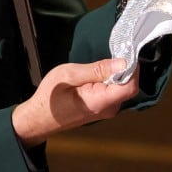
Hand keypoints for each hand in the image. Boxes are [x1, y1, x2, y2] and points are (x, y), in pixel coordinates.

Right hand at [11, 58, 138, 147]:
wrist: (39, 118)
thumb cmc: (49, 97)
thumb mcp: (69, 74)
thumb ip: (97, 69)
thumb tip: (122, 63)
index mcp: (100, 102)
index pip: (130, 86)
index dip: (132, 69)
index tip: (124, 53)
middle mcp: (109, 109)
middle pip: (128, 86)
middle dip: (123, 69)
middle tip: (108, 55)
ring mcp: (107, 110)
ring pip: (122, 88)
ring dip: (114, 74)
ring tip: (97, 66)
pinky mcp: (103, 109)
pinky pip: (114, 92)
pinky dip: (109, 81)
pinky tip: (95, 75)